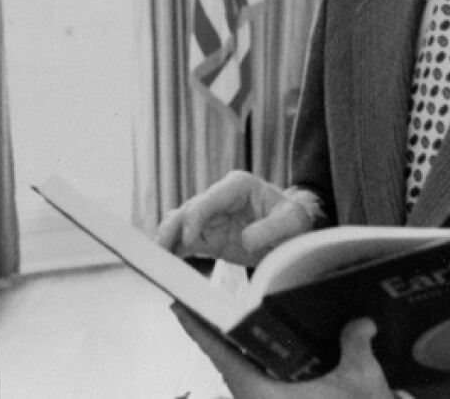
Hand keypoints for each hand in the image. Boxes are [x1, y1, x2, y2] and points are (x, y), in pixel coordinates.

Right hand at [154, 170, 315, 265]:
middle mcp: (219, 199)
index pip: (209, 199)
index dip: (196, 218)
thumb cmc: (294, 220)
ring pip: (180, 225)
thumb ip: (272, 228)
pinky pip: (186, 243)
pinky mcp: (209, 237)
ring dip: (168, 239)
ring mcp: (211, 218)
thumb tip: (246, 238)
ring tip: (155, 257)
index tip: (190, 238)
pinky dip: (174, 251)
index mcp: (237, 186)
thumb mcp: (293, 221)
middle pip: (188, 211)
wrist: (294, 233)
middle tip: (160, 248)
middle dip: (172, 228)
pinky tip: (164, 262)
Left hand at [172, 303, 395, 398]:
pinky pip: (255, 381)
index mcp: (258, 393)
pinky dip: (254, 363)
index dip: (196, 329)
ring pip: (240, 373)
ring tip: (229, 319)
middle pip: (225, 360)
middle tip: (202, 302)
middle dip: (214, 333)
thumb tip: (363, 320)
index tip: (175, 306)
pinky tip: (263, 348)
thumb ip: (357, 348)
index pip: (218, 353)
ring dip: (235, 349)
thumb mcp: (360, 384)